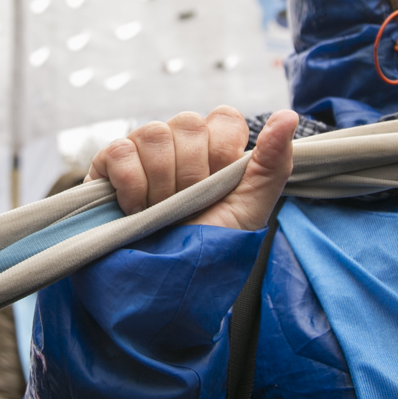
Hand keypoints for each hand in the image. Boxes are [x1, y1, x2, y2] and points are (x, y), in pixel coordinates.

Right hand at [86, 107, 297, 230]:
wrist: (161, 283)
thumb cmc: (206, 245)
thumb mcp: (249, 210)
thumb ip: (272, 163)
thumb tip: (289, 115)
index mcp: (214, 149)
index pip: (224, 118)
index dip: (223, 151)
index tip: (218, 186)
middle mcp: (178, 142)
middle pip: (189, 123)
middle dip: (192, 174)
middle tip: (187, 206)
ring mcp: (142, 149)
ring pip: (155, 133)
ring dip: (162, 183)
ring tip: (160, 212)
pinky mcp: (108, 162)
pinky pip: (122, 151)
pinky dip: (132, 186)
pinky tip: (135, 209)